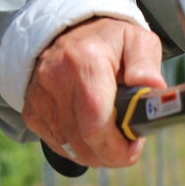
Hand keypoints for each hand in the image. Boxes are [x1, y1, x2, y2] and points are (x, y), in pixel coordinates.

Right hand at [24, 17, 164, 168]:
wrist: (70, 32)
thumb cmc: (110, 40)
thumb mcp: (138, 41)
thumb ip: (147, 66)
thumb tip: (152, 88)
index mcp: (85, 62)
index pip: (96, 122)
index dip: (116, 147)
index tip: (134, 147)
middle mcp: (56, 82)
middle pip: (83, 142)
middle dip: (111, 153)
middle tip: (129, 142)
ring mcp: (40, 100)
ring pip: (70, 148)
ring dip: (96, 151)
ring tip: (113, 132)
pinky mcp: (32, 113)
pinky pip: (59, 145)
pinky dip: (79, 146)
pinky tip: (92, 130)